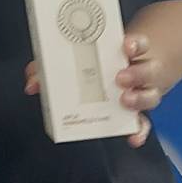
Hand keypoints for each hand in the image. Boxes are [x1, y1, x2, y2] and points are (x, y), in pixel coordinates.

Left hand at [24, 33, 159, 147]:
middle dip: (136, 73)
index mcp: (128, 52)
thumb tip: (31, 83)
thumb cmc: (97, 64)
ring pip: (150, 96)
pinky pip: (143, 123)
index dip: (135, 43)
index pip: (139, 44)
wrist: (124, 75)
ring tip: (123, 101)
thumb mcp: (78, 58)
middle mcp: (140, 71)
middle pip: (148, 70)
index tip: (126, 45)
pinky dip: (139, 131)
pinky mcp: (138, 113)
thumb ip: (52, 66)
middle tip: (119, 78)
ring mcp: (142, 92)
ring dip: (138, 99)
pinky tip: (133, 138)